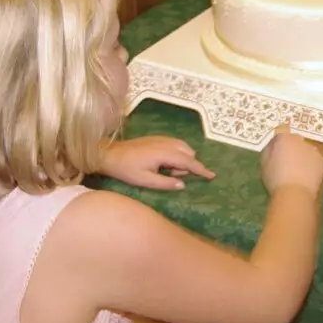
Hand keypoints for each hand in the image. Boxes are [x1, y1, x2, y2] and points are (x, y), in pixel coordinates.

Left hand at [99, 136, 214, 191]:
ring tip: (167, 170)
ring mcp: (162, 139)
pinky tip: (164, 162)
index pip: (189, 162)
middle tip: (172, 175)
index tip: (212, 176)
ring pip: (183, 147)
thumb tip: (182, 185)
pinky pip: (176, 144)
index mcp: (165, 154)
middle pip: (189, 153)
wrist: (110, 154)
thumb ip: (165, 183)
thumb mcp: (145, 181)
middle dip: (187, 165)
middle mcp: (166, 143)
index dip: (201, 169)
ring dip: (182, 159)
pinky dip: (177, 153)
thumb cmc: (126, 169)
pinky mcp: (157, 138)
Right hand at [261, 126, 322, 197]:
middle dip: (292, 147)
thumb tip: (274, 144)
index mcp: (283, 138)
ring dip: (302, 155)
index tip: (278, 147)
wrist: (295, 193)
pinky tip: (307, 176)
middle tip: (287, 162)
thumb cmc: (275, 179)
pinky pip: (314, 158)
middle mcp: (299, 140)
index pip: (282, 129)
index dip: (280, 138)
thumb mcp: (264, 163)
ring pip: (306, 149)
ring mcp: (312, 149)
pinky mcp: (321, 160)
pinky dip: (311, 164)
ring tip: (298, 171)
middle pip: (295, 139)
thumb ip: (270, 150)